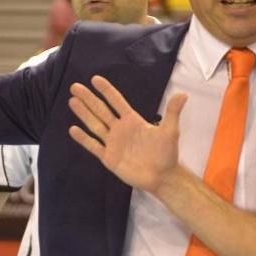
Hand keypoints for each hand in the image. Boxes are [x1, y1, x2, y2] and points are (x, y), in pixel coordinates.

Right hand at [68, 75, 186, 194]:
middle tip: (75, 87)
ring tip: (72, 101)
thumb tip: (183, 94)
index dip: (106, 90)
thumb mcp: (170, 131)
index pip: (117, 101)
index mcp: (132, 120)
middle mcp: (120, 129)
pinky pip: (93, 146)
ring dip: (83, 113)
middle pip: (101, 110)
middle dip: (88, 99)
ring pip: (95, 125)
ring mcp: (113, 143)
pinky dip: (84, 138)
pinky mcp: (108, 158)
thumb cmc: (166, 153)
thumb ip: (172, 113)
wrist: (162, 177)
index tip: (95, 79)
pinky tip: (73, 129)